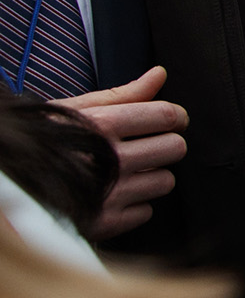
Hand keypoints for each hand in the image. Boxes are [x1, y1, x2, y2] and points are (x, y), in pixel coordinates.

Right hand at [55, 66, 186, 239]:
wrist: (11, 183)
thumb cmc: (43, 141)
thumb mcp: (74, 110)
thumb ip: (121, 94)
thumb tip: (159, 74)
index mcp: (100, 125)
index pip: (165, 116)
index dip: (175, 117)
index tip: (173, 120)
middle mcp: (108, 159)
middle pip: (174, 148)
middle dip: (165, 145)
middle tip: (146, 147)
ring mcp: (108, 192)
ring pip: (165, 181)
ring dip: (150, 176)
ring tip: (124, 172)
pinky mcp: (106, 222)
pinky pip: (146, 211)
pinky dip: (134, 205)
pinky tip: (112, 194)